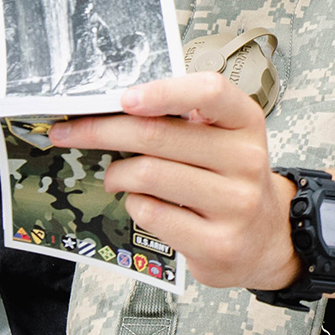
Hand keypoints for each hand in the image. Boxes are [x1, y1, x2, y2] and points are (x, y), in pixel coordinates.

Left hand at [47, 73, 300, 291]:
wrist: (264, 238)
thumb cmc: (229, 181)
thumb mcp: (223, 141)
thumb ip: (184, 121)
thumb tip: (114, 109)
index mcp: (246, 124)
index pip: (210, 92)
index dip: (163, 91)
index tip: (124, 98)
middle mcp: (246, 160)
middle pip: (158, 135)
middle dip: (101, 131)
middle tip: (70, 132)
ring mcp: (235, 204)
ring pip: (147, 175)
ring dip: (116, 174)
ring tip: (115, 178)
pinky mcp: (217, 243)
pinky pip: (150, 214)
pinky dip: (134, 205)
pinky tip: (143, 204)